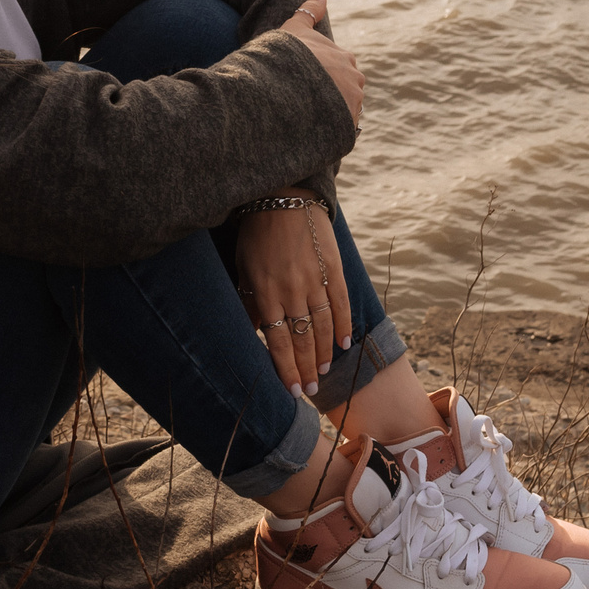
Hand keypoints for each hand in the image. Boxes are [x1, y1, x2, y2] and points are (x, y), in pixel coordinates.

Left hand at [237, 190, 353, 394]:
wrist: (284, 197)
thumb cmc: (257, 234)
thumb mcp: (244, 268)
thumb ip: (250, 301)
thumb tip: (253, 333)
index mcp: (266, 293)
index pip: (278, 341)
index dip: (286, 368)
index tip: (292, 390)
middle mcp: (292, 291)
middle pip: (303, 339)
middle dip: (307, 368)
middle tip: (312, 389)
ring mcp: (315, 280)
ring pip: (322, 326)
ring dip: (324, 352)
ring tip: (325, 371)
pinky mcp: (333, 268)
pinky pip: (340, 303)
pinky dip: (343, 325)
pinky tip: (344, 343)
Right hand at [278, 0, 362, 127]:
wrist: (284, 85)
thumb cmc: (285, 54)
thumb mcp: (294, 28)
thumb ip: (309, 11)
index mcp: (346, 58)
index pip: (336, 69)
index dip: (317, 75)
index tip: (300, 80)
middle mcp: (355, 80)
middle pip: (342, 90)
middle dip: (327, 96)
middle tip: (301, 100)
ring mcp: (353, 105)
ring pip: (343, 111)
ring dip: (329, 114)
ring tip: (304, 118)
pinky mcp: (347, 128)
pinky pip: (340, 131)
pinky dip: (328, 133)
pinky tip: (309, 132)